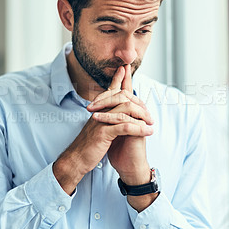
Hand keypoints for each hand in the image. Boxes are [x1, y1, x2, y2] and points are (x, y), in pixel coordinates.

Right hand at [53, 66, 152, 194]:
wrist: (76, 159)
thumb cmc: (88, 145)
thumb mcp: (97, 129)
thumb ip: (106, 119)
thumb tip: (115, 114)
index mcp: (99, 110)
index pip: (110, 91)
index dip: (118, 80)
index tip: (125, 69)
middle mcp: (99, 112)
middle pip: (122, 97)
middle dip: (139, 103)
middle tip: (150, 115)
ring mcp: (101, 121)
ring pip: (125, 110)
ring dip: (142, 116)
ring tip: (151, 123)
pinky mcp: (103, 133)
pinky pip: (125, 127)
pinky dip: (139, 128)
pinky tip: (148, 132)